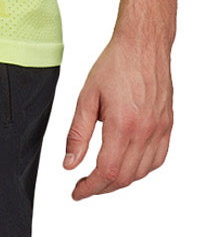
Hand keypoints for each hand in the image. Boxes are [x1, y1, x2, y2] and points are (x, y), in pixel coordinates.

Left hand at [63, 34, 173, 198]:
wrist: (143, 44)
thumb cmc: (116, 64)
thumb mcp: (86, 98)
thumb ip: (77, 135)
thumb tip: (69, 164)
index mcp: (123, 124)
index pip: (106, 171)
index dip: (90, 188)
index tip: (77, 192)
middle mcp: (145, 130)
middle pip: (123, 177)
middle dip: (101, 188)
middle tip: (84, 186)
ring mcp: (160, 129)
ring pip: (141, 172)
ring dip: (120, 181)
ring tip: (102, 177)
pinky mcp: (167, 125)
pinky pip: (157, 159)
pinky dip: (141, 170)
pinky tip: (127, 166)